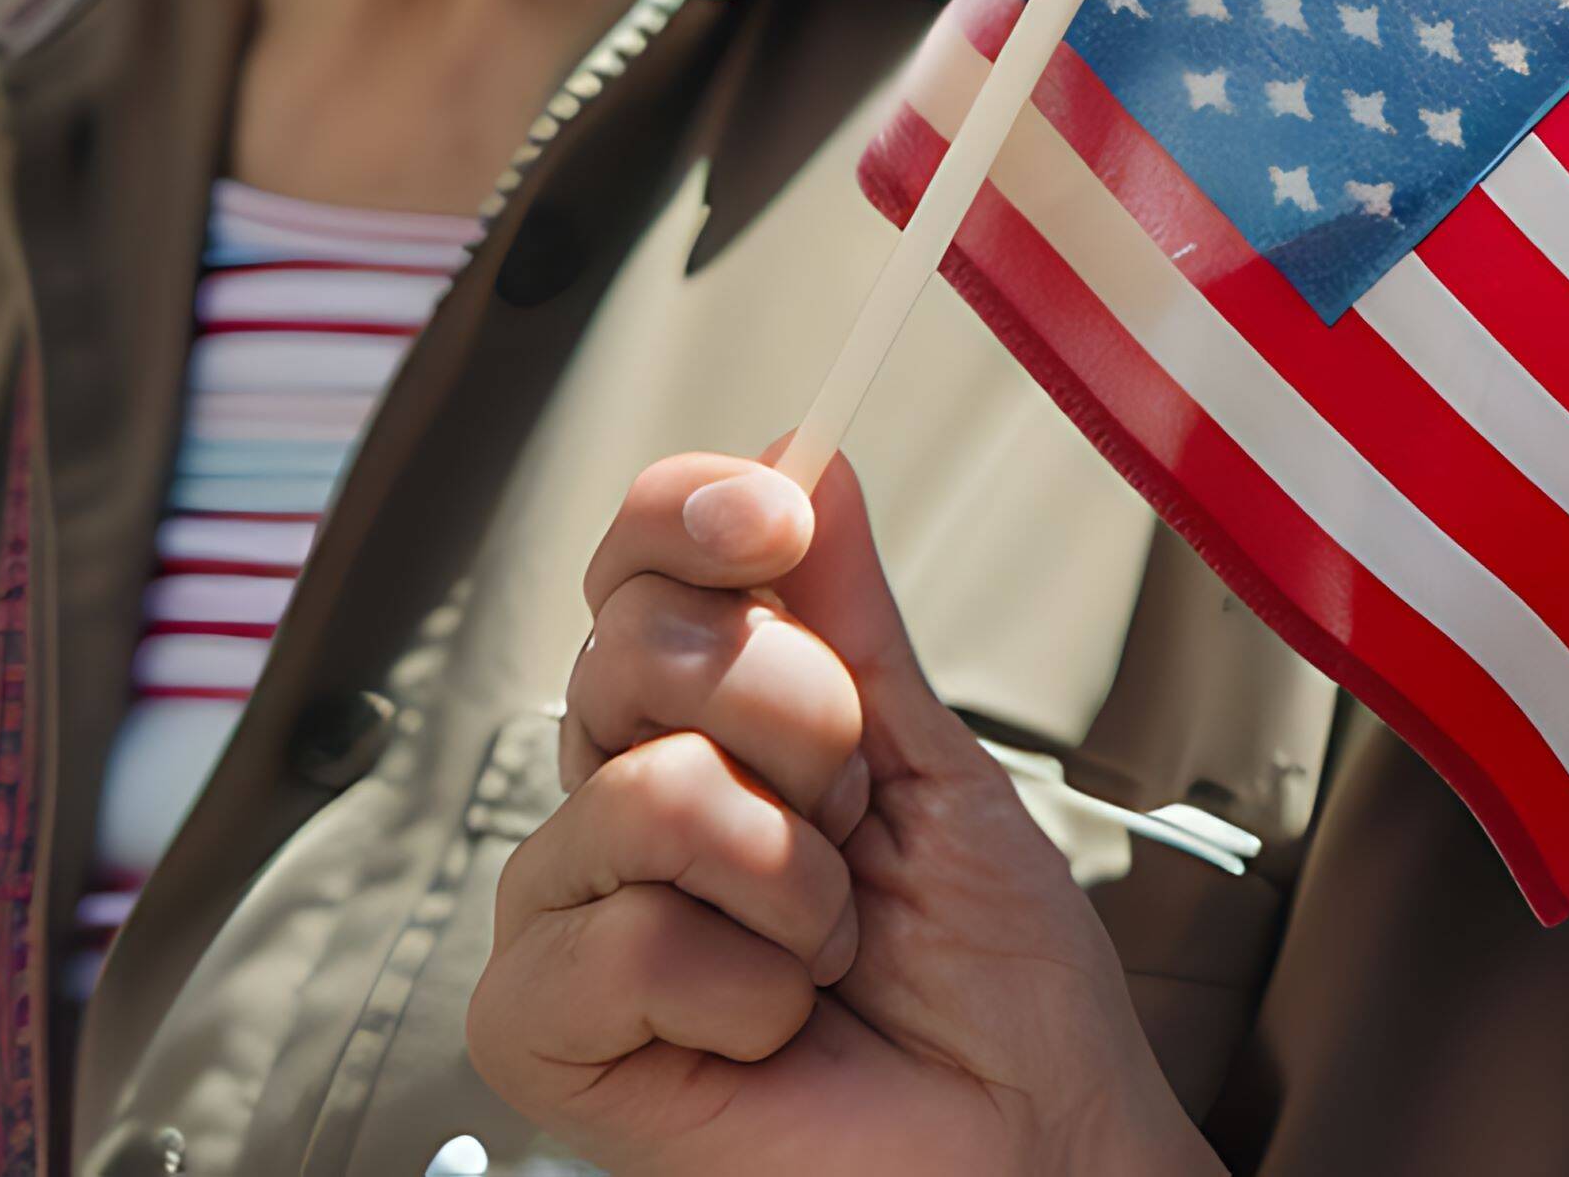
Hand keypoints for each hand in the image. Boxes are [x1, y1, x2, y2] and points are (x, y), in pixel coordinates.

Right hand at [465, 447, 1216, 1176]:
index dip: (690, 514)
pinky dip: (743, 986)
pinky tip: (769, 1030)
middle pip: (633, 646)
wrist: (1027, 1144)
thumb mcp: (937, 763)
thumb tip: (807, 460)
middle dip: (799, 721)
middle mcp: (620, 801)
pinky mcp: (540, 1028)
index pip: (637, 562)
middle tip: (858, 816)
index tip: (773, 516)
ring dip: (793, 877)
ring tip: (828, 945)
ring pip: (645, 789)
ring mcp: (569, 911)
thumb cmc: (993, 989)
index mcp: (705, 724)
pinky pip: (624, 936)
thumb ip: (854, 620)